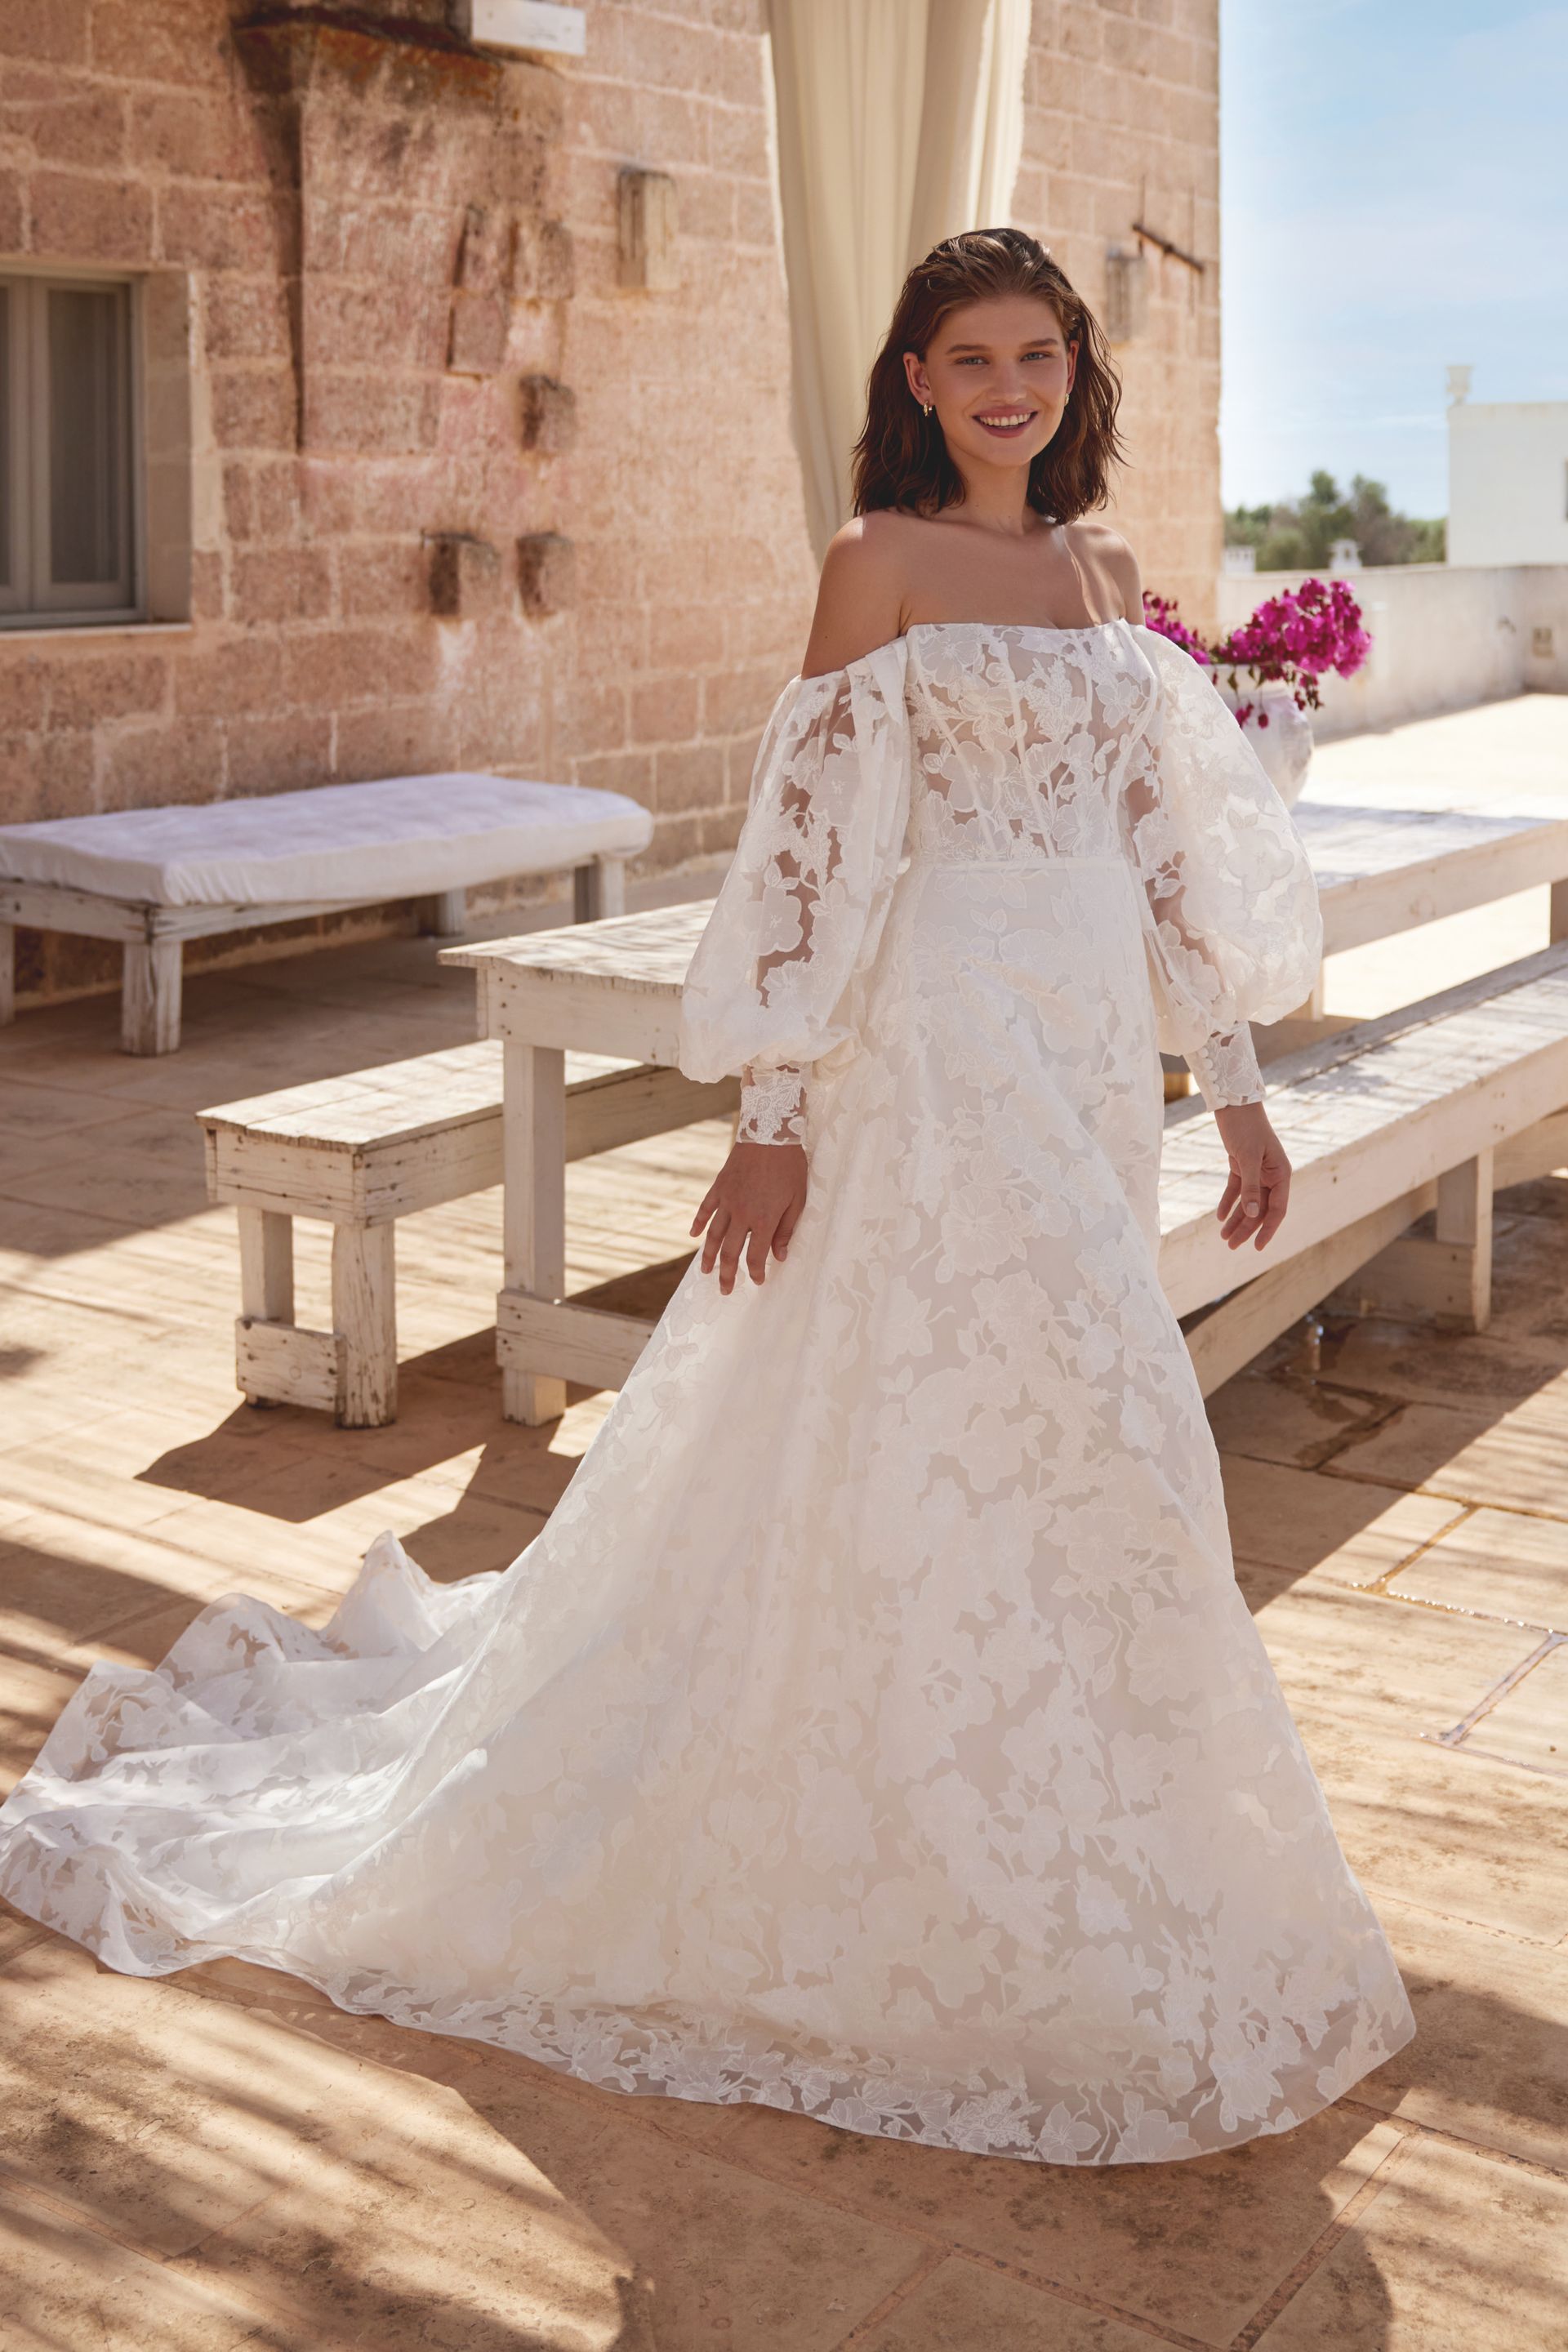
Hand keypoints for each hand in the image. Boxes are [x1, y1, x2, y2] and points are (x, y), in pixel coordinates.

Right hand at [690, 1140, 807, 1294]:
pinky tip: (693, 1236)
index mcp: (763, 1220)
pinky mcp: (720, 1187)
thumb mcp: (797, 1199)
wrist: (770, 1132)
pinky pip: (705, 1209)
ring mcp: (727, 1201)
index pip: (755, 1256)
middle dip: (727, 1274)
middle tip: (725, 1290)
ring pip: (713, 1235)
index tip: (758, 1281)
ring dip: (708, 1256)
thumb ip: (786, 1230)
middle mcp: (741, 1215)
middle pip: (730, 1252)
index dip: (755, 1273)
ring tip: (705, 1272)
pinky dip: (698, 1223)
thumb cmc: (789, 1166)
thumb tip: (780, 1256)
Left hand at [1213, 1101, 1290, 1250]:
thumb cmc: (1245, 1128)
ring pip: (1248, 1202)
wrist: (1234, 1103)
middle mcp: (1272, 1175)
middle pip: (1260, 1209)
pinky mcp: (1242, 1165)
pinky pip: (1237, 1190)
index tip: (1257, 1247)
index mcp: (1281, 1173)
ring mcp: (1257, 1171)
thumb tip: (1252, 1214)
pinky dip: (1229, 1203)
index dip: (1268, 1229)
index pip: (1277, 1209)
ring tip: (1223, 1237)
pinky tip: (1220, 1217)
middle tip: (1230, 1246)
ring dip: (1236, 1219)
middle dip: (1246, 1228)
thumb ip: (1251, 1187)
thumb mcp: (1247, 1158)